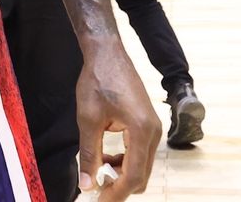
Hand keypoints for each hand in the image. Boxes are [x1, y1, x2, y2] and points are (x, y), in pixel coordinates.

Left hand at [75, 38, 158, 198]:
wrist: (107, 54)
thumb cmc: (98, 81)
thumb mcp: (88, 120)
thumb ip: (89, 154)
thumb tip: (87, 184)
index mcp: (142, 130)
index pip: (134, 175)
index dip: (116, 193)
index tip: (98, 201)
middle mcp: (153, 132)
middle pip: (141, 175)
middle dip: (120, 186)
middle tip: (95, 190)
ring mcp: (153, 128)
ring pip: (142, 166)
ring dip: (122, 174)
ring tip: (98, 171)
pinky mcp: (148, 124)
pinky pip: (140, 153)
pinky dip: (125, 162)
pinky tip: (107, 158)